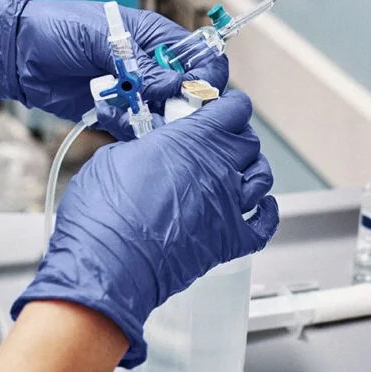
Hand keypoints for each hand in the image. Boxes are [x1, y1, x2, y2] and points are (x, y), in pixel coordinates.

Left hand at [0, 0, 228, 138]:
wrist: (16, 54)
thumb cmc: (55, 29)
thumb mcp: (100, 39)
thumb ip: (140, 63)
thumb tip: (177, 83)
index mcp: (152, 37)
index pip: (197, 55)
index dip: (205, 73)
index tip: (200, 91)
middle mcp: (148, 66)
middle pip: (186, 91)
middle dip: (183, 105)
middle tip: (171, 113)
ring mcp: (133, 91)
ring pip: (164, 114)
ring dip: (157, 121)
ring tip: (138, 118)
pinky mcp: (115, 112)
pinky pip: (136, 128)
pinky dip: (132, 130)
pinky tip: (114, 120)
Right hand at [11, 90, 278, 366]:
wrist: (109, 266)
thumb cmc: (104, 212)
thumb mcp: (115, 157)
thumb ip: (143, 145)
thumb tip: (149, 147)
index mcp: (194, 140)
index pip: (233, 108)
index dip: (228, 105)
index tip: (219, 106)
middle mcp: (220, 169)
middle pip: (248, 143)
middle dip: (236, 137)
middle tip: (218, 140)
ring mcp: (230, 207)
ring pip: (262, 178)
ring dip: (251, 170)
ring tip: (236, 171)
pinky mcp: (230, 242)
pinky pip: (264, 224)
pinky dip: (265, 213)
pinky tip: (258, 207)